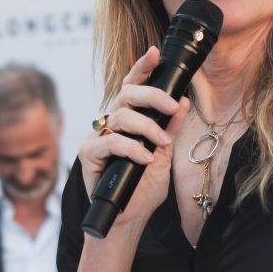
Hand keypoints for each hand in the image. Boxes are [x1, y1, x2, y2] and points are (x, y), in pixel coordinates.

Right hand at [79, 48, 192, 236]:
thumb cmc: (143, 187)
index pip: (133, 86)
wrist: (129, 218)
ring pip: (121, 115)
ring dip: (147, 127)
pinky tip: (145, 158)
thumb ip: (171, 129)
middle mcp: (111, 123)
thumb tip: (183, 103)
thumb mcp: (165, 156)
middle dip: (152, 95)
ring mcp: (98, 137)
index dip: (142, 67)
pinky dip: (131, 147)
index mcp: (129, 119)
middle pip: (126, 93)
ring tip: (162, 144)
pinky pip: (110, 141)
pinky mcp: (89, 154)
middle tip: (173, 107)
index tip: (155, 52)